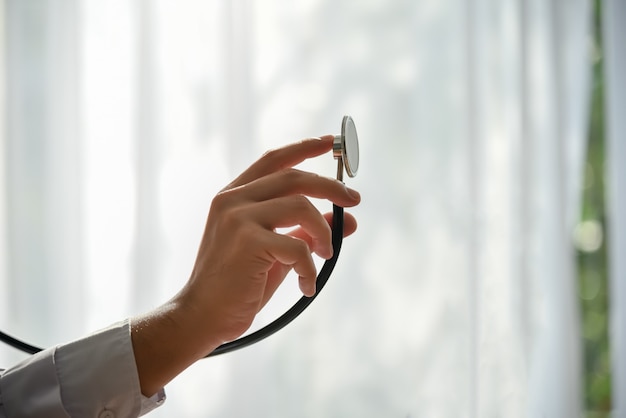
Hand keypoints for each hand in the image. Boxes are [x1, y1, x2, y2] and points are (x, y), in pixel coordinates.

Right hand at [131, 136, 359, 395]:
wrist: (203, 316)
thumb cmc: (238, 285)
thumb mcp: (278, 253)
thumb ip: (308, 232)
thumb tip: (349, 221)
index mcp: (235, 196)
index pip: (274, 160)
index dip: (305, 147)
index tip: (331, 142)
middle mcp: (233, 200)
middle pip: (294, 177)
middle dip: (331, 187)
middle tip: (353, 201)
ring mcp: (237, 218)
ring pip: (301, 206)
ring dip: (323, 232)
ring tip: (326, 256)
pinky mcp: (246, 241)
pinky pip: (297, 246)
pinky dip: (310, 267)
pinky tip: (306, 286)